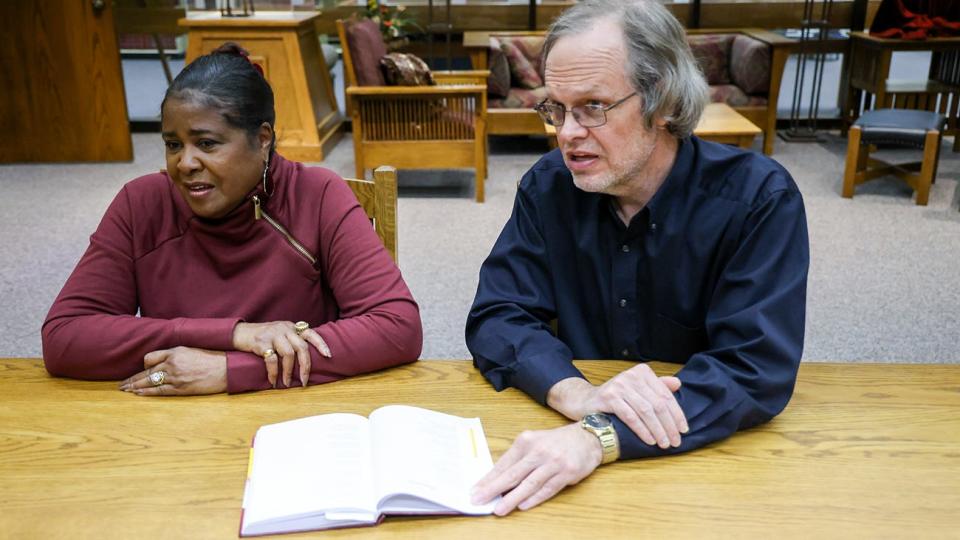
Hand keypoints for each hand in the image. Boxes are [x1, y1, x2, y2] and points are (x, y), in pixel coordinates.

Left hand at [119, 346, 226, 395]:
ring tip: (126, 390)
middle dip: (132, 379)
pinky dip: (147, 392)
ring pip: (149, 382)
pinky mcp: (180, 388)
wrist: (226, 369)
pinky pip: (159, 391)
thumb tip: (165, 361)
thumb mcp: (192, 350)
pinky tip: (138, 393)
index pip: (150, 358)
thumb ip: (176, 354)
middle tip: (121, 384)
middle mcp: (172, 364)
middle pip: (146, 371)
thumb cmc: (212, 358)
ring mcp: (175, 377)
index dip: (144, 365)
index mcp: (175, 352)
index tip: (141, 370)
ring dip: (135, 386)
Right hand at [232, 321, 330, 387]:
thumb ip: (291, 341)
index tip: (328, 356)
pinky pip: (272, 360)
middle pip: (302, 347)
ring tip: (287, 383)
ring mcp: (273, 334)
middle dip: (305, 366)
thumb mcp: (279, 334)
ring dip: (289, 372)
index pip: (311, 333)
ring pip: (288, 354)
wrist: (238, 333)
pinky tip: (273, 380)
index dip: (321, 344)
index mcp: (291, 327)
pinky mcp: (261, 342)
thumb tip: (305, 360)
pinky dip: (274, 372)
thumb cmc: (262, 337)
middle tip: (305, 381)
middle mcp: (284, 329)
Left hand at [471, 423, 601, 515]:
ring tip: (499, 509)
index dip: (489, 478)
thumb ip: (518, 459)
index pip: (503, 463)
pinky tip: (523, 506)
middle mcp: (539, 451)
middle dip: (494, 489)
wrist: (588, 437)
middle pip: (513, 474)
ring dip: (512, 498)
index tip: (475, 490)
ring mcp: (554, 462)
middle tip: (479, 500)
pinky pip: (548, 489)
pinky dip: (535, 498)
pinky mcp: (567, 473)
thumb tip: (498, 480)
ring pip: (529, 484)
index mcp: (526, 441)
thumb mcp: (534, 442)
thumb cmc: (556, 442)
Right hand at [547, 363, 687, 448]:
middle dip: (669, 425)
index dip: (676, 413)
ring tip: (664, 444)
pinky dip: (642, 430)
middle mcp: (631, 376)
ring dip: (658, 430)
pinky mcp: (608, 398)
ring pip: (646, 411)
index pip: (665, 395)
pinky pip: (630, 416)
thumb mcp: (637, 389)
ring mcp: (619, 386)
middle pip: (657, 404)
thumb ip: (656, 386)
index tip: (683, 429)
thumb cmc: (615, 398)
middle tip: (676, 441)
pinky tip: (649, 440)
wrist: (585, 400)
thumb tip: (677, 384)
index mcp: (642, 372)